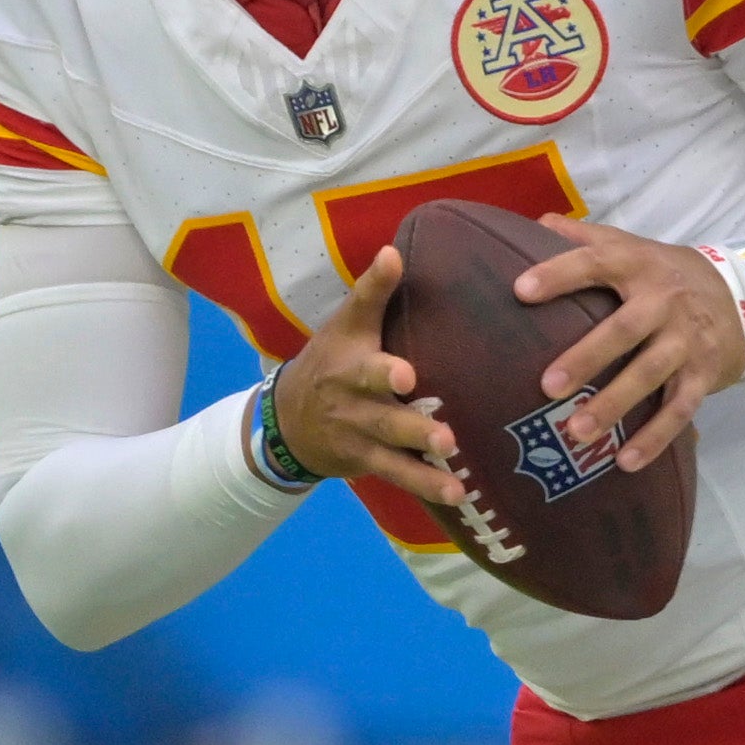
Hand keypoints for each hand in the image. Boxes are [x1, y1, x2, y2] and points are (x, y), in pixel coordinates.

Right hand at [271, 248, 467, 509]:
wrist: (286, 419)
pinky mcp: (366, 462)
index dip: (382, 368)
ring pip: (391, 449)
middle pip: (381, 414)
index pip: (364, 360)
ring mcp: (358, 435)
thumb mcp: (345, 324)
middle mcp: (352, 402)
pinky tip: (458, 494)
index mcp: (349, 363)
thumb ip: (373, 292)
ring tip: (454, 463)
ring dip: (423, 461)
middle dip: (410, 426)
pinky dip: (426, 485)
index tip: (407, 377)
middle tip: (445, 435)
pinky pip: (398, 474)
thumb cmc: (330, 360)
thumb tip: (394, 249)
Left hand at [516, 220, 744, 470]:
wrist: (741, 296)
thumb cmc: (664, 274)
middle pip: (624, 330)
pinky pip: (679, 409)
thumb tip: (535, 226)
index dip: (560, 274)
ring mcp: (686, 340)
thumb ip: (584, 238)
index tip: (521, 291)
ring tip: (576, 432)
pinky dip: (654, 438)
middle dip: (587, 358)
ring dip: (615, 405)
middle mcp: (664, 301)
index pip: (595, 263)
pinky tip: (624, 462)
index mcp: (638, 265)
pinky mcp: (703, 374)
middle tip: (547, 387)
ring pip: (650, 374)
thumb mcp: (631, 247)